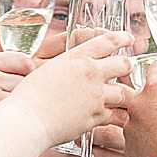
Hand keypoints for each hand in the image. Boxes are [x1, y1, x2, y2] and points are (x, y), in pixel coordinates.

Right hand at [0, 51, 33, 150]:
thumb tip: (6, 69)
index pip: (23, 60)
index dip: (28, 73)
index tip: (27, 84)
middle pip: (27, 82)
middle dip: (27, 94)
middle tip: (24, 106)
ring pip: (23, 103)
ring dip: (22, 112)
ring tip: (16, 121)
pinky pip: (13, 122)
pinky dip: (14, 126)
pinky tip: (8, 132)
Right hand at [12, 34, 133, 154]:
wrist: (28, 119)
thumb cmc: (30, 94)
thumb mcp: (49, 67)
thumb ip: (68, 64)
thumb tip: (78, 64)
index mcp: (78, 57)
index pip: (108, 40)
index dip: (122, 38)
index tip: (128, 39)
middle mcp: (91, 73)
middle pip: (124, 64)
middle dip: (127, 67)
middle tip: (126, 69)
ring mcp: (96, 96)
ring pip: (123, 93)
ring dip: (124, 95)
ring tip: (123, 97)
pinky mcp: (95, 116)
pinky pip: (112, 115)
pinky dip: (111, 115)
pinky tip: (108, 116)